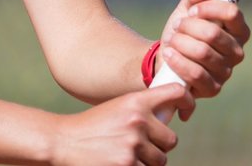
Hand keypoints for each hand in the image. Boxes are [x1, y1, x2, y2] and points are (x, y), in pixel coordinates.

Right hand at [50, 84, 191, 165]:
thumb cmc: (93, 126)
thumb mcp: (118, 108)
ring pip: (160, 160)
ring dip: (148, 161)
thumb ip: (142, 111)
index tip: (186, 109)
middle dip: (159, 146)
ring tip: (127, 155)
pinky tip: (120, 162)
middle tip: (141, 146)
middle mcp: (138, 120)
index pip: (175, 93)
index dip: (186, 100)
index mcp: (136, 101)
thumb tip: (169, 120)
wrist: (64, 141)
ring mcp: (133, 145)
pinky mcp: (128, 165)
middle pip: (171, 140)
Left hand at [157, 0, 249, 119]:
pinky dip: (178, 61)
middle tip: (177, 27)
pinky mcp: (213, 88)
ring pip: (202, 52)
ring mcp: (226, 71)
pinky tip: (169, 54)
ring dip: (181, 43)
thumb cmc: (183, 31)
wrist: (166, 56)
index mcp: (237, 29)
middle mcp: (237, 51)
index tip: (192, 10)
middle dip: (188, 27)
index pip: (232, 13)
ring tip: (172, 40)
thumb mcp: (187, 9)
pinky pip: (196, 73)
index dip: (209, 8)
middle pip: (214, 34)